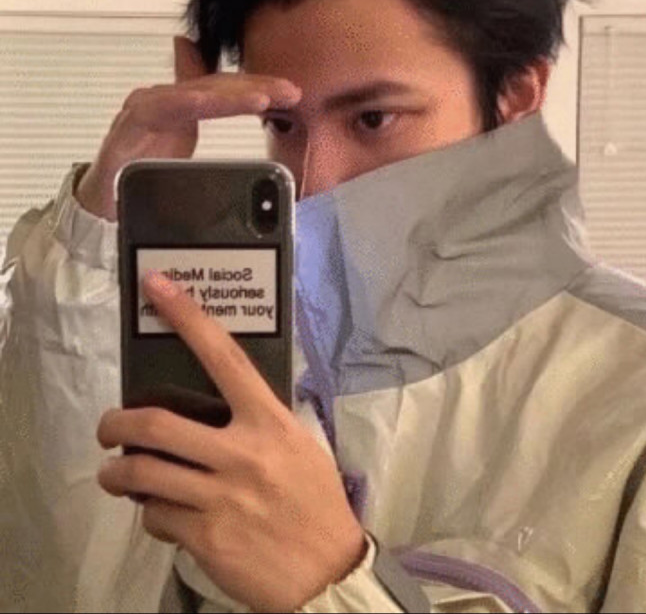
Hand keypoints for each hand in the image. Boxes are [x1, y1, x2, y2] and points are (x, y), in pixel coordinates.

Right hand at [75, 37, 301, 221]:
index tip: (292, 93)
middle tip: (289, 92)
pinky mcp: (129, 125)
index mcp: (183, 106)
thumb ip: (213, 137)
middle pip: (216, 87)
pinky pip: (158, 110)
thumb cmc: (145, 173)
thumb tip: (240, 119)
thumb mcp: (191, 153)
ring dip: (229, 95)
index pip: (227, 90)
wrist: (103, 201)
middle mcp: (165, 100)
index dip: (259, 86)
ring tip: (261, 97)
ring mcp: (146, 110)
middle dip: (254, 87)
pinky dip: (181, 103)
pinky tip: (203, 100)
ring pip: (193, 95)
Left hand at [97, 271, 365, 612]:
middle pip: (157, 422)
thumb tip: (222, 407)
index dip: (189, 317)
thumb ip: (261, 424)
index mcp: (270, 423)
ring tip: (116, 473)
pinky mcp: (204, 537)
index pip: (225, 357)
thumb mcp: (299, 447)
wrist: (326, 571)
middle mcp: (241, 453)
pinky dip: (152, 513)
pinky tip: (164, 515)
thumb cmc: (316, 501)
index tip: (159, 286)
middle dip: (116, 421)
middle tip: (108, 426)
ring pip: (142, 473)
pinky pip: (156, 517)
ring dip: (118, 472)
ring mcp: (219, 496)